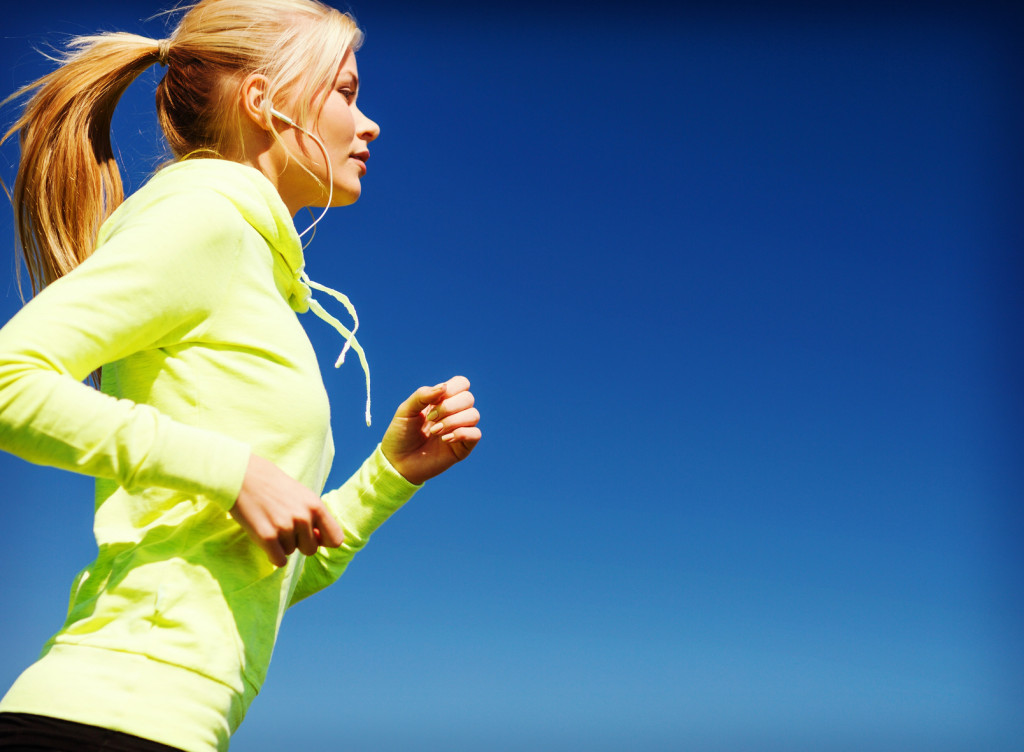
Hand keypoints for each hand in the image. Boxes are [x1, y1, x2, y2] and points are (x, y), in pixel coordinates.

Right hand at [230, 453, 344, 566]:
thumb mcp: (302, 495)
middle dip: (299, 543)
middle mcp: (304, 517)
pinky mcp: (267, 536)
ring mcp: (285, 527)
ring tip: (271, 524)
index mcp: (316, 505)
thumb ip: (314, 516)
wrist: (242, 476)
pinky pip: (279, 561)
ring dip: (282, 544)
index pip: (336, 539)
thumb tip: (321, 541)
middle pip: (311, 550)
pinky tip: (265, 539)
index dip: (324, 541)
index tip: (314, 537)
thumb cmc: (273, 485)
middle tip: (284, 526)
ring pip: (291, 552)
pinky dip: (273, 555)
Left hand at [381, 375, 481, 485]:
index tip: (434, 401)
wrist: (397, 462)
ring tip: (435, 432)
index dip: (452, 388)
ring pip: (474, 415)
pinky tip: (445, 440)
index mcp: (442, 400)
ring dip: (452, 421)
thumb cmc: (400, 435)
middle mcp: (454, 413)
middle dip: (448, 407)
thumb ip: (422, 395)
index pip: (461, 384)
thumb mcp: (405, 410)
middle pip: (468, 398)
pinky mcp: (463, 447)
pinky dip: (461, 433)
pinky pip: (476, 434)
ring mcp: (460, 430)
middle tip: (431, 419)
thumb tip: (444, 387)